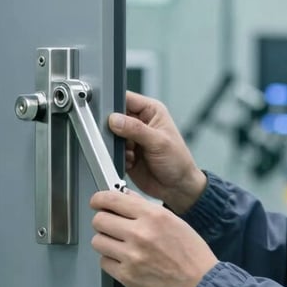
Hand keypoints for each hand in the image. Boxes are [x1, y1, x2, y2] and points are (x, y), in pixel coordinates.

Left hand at [90, 189, 217, 286]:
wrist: (200, 285)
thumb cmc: (192, 255)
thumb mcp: (174, 221)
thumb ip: (146, 208)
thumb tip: (126, 198)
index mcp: (153, 216)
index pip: (112, 200)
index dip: (99, 199)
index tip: (97, 202)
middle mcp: (140, 234)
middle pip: (99, 220)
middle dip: (103, 221)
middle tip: (111, 225)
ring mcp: (132, 256)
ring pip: (98, 241)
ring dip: (106, 241)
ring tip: (120, 244)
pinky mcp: (127, 276)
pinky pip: (104, 262)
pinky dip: (111, 260)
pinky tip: (125, 260)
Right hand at [108, 91, 206, 213]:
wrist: (177, 188)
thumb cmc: (178, 161)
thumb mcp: (158, 141)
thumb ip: (135, 129)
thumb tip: (115, 119)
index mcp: (151, 111)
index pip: (126, 98)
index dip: (114, 104)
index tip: (108, 115)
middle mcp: (140, 122)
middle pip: (114, 118)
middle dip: (114, 130)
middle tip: (122, 140)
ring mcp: (132, 138)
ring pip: (111, 136)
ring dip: (117, 147)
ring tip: (131, 153)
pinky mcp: (126, 153)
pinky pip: (112, 152)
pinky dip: (118, 158)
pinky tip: (131, 162)